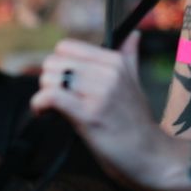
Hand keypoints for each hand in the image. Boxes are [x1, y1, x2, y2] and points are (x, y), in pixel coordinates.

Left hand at [31, 31, 169, 188]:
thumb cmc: (136, 123)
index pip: (67, 47)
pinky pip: (52, 97)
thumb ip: (129, 57)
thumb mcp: (134, 84)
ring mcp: (100, 93)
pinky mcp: (90, 115)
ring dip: (44, 95)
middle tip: (58, 99)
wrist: (150, 156)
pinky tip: (44, 113)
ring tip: (54, 109)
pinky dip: (40, 105)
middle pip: (54, 62)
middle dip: (49, 81)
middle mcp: (109, 72)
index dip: (58, 64)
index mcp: (116, 61)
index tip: (63, 82)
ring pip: (50, 78)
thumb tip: (134, 35)